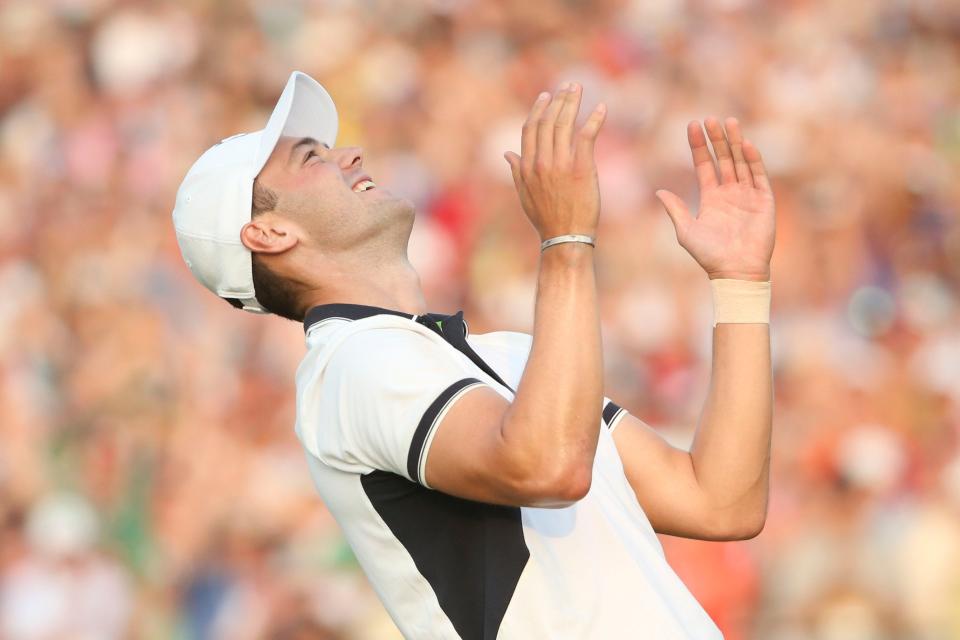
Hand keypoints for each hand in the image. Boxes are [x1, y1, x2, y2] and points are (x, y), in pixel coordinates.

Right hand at [504, 82, 606, 241]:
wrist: (565, 238)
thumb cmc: (546, 219)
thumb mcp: (525, 195)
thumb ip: (516, 171)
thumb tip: (507, 153)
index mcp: (527, 166)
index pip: (531, 129)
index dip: (538, 110)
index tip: (546, 96)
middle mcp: (542, 162)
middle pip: (548, 121)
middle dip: (558, 99)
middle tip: (568, 85)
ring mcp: (561, 164)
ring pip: (564, 124)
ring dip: (572, 102)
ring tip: (578, 88)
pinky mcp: (581, 167)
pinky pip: (587, 136)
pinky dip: (594, 120)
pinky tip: (601, 108)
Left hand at [655, 118, 774, 280]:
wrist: (734, 272)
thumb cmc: (709, 255)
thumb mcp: (686, 231)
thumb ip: (675, 210)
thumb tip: (659, 191)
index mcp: (711, 197)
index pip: (704, 165)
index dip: (699, 146)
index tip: (692, 125)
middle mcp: (730, 192)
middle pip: (723, 158)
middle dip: (717, 139)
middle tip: (710, 119)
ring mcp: (748, 195)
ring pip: (741, 162)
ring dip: (735, 142)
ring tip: (729, 121)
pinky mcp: (764, 201)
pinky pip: (759, 176)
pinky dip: (753, 160)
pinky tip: (745, 145)